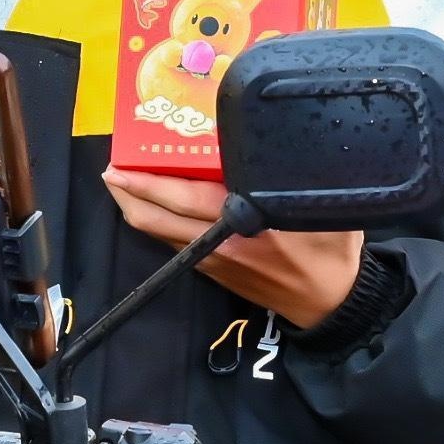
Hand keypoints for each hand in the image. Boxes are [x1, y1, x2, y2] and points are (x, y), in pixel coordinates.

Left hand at [104, 167, 364, 332]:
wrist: (332, 305)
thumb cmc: (331, 251)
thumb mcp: (319, 205)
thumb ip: (292, 174)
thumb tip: (272, 138)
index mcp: (244, 222)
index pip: (184, 198)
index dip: (149, 183)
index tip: (123, 164)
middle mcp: (219, 243)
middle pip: (156, 219)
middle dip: (128, 193)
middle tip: (112, 168)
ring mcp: (213, 261)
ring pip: (159, 234)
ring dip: (138, 208)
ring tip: (123, 183)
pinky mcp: (215, 272)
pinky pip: (174, 244)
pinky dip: (158, 222)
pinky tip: (155, 206)